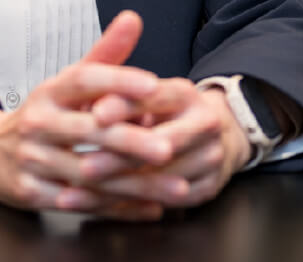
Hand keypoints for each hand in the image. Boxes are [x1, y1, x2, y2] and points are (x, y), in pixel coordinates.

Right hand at [0, 11, 175, 219]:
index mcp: (49, 91)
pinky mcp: (31, 194)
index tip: (154, 84)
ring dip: (134, 184)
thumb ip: (106, 54)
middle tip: (169, 148)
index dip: (119, 80)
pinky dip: (117, 209)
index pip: (84, 79)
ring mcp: (32, 161)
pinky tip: (150, 208)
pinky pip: (81, 204)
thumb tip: (133, 18)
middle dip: (131, 142)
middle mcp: (37, 123)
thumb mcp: (68, 82)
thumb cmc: (45, 113)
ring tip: (175, 187)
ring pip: (89, 175)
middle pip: (89, 131)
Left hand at [79, 78, 252, 208]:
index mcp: (186, 94)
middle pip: (163, 143)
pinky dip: (137, 208)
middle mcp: (206, 123)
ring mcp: (212, 156)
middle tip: (85, 168)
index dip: (124, 107)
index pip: (154, 98)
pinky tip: (107, 208)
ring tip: (88, 194)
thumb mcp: (147, 99)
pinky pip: (171, 203)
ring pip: (166, 179)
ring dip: (125, 189)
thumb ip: (122, 100)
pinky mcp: (210, 187)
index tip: (95, 116)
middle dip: (121, 158)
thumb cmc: (167, 115)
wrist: (217, 136)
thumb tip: (93, 107)